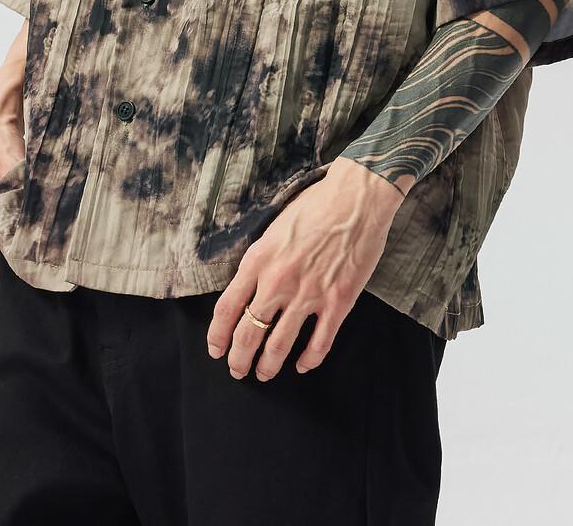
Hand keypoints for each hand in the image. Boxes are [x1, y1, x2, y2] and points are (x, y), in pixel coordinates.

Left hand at [206, 157, 405, 381]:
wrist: (356, 198)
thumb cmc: (316, 205)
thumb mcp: (274, 229)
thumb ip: (260, 260)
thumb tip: (249, 288)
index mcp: (258, 260)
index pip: (227, 308)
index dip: (218, 335)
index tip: (216, 350)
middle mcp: (278, 281)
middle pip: (248, 333)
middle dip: (239, 359)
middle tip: (238, 370)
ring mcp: (309, 294)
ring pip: (279, 344)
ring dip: (269, 365)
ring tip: (264, 373)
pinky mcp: (338, 301)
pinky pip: (319, 343)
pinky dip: (308, 360)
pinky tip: (302, 365)